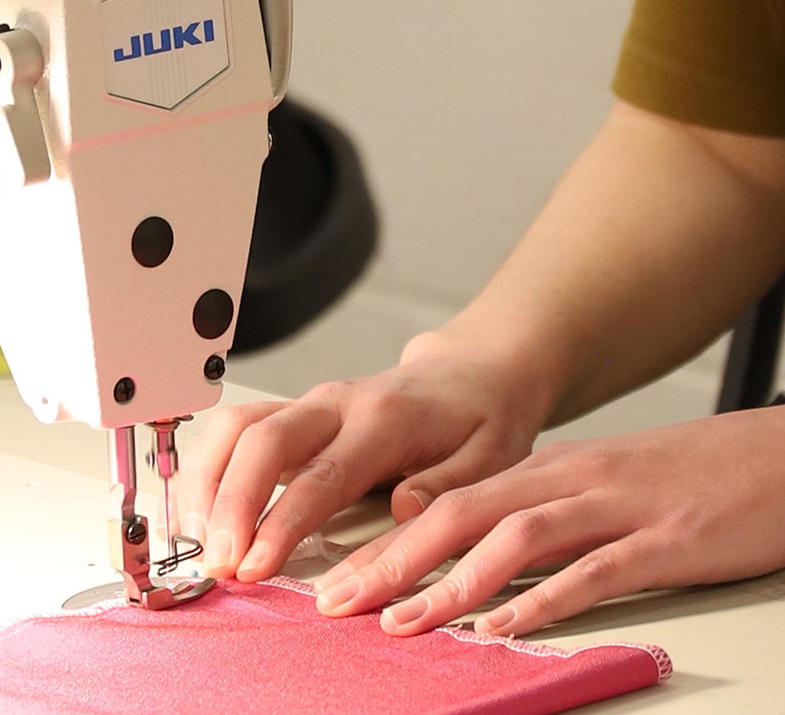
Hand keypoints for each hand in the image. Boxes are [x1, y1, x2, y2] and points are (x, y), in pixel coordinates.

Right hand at [174, 328, 552, 580]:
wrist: (470, 373)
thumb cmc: (479, 417)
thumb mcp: (489, 458)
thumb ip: (445, 488)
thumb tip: (400, 512)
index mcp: (384, 418)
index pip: (321, 472)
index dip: (279, 521)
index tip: (252, 566)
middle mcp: (337, 402)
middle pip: (261, 439)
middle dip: (227, 502)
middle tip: (216, 563)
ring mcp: (312, 403)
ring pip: (238, 427)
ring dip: (207, 482)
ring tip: (198, 542)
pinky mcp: (299, 412)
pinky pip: (239, 429)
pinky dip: (211, 467)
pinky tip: (203, 511)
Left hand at [313, 406, 784, 636]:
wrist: (771, 454)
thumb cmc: (681, 474)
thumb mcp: (597, 481)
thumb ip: (540, 504)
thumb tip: (482, 542)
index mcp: (549, 468)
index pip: (450, 499)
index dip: (389, 537)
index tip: (342, 573)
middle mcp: (569, 480)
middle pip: (463, 514)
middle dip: (394, 558)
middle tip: (340, 600)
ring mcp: (615, 508)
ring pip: (515, 537)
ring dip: (451, 582)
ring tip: (400, 622)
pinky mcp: (665, 540)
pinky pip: (594, 571)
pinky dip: (543, 599)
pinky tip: (504, 627)